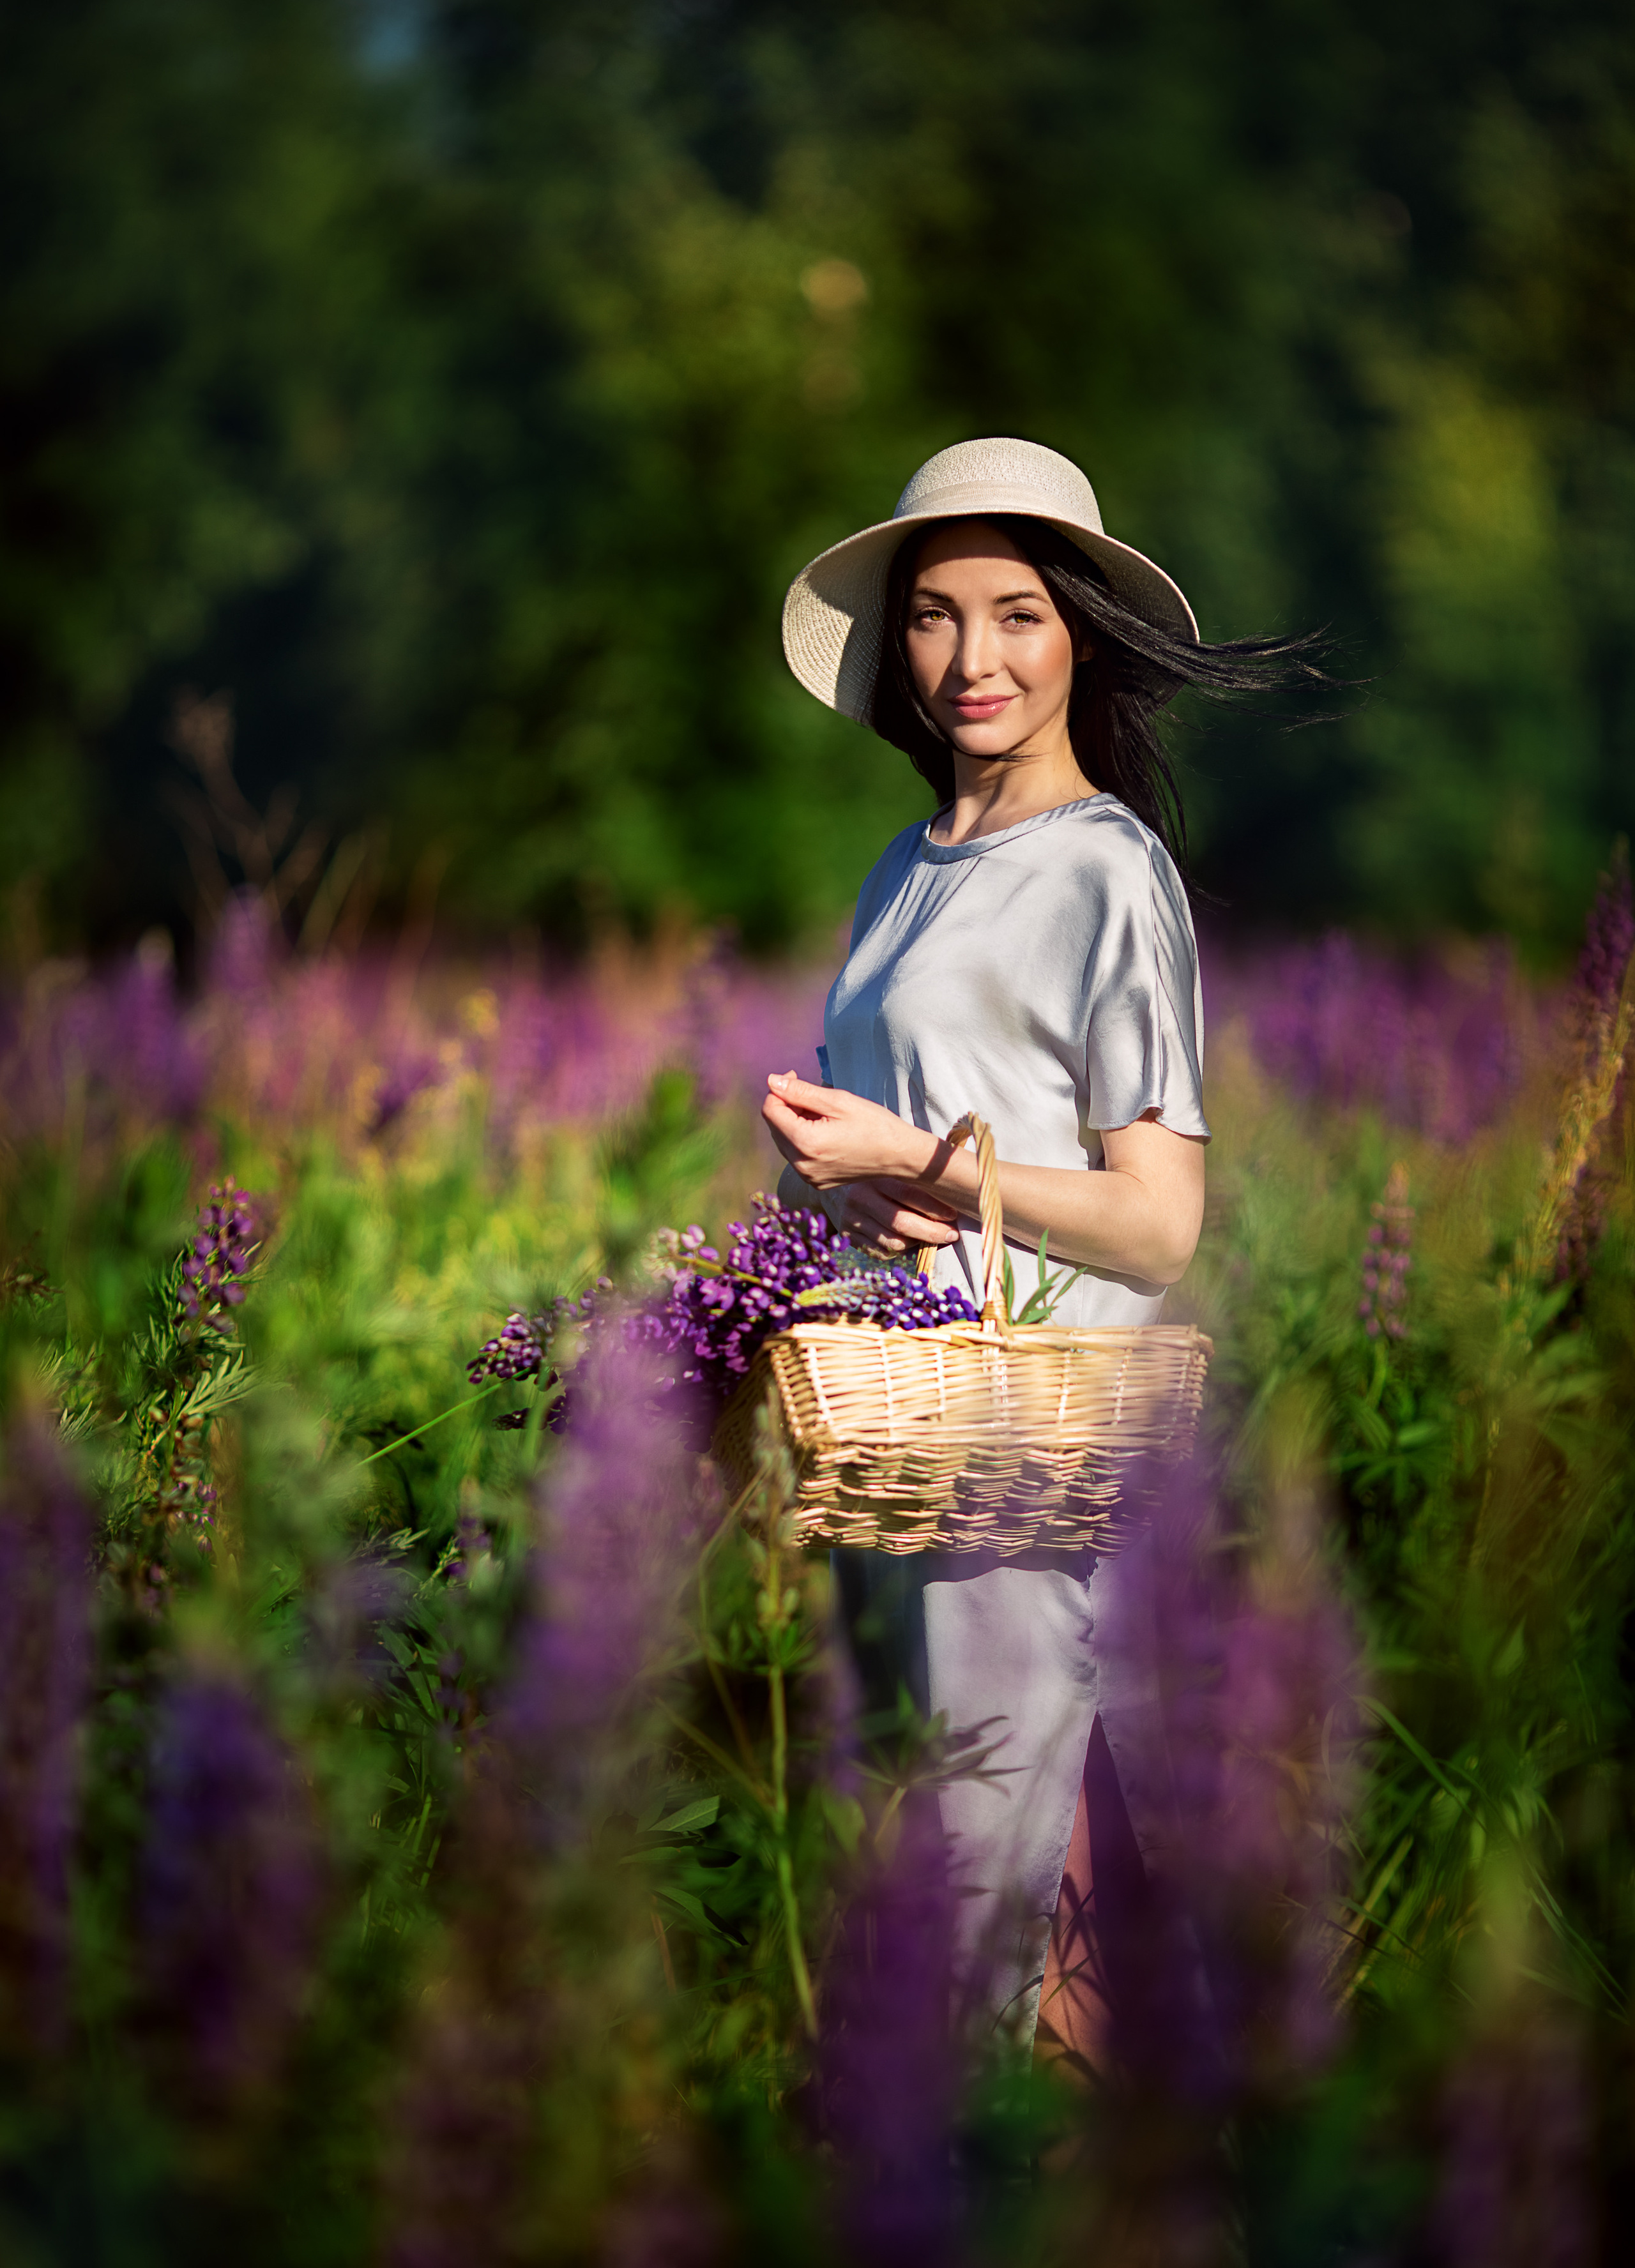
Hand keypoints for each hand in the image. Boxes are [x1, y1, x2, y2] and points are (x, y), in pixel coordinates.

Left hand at [761, 1072, 937, 1189]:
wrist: (899, 1156)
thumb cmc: (874, 1123)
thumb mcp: (838, 1100)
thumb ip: (800, 1091)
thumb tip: (771, 1081)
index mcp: (806, 1143)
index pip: (770, 1110)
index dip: (778, 1089)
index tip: (796, 1077)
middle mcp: (802, 1165)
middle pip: (775, 1126)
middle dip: (787, 1106)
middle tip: (812, 1093)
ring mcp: (808, 1176)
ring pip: (784, 1141)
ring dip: (794, 1122)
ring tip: (823, 1114)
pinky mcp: (815, 1181)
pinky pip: (797, 1155)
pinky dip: (803, 1139)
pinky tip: (826, 1131)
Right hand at [835, 1177, 959, 1255]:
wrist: (826, 1176)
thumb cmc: (869, 1167)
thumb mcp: (887, 1160)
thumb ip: (912, 1170)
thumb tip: (951, 1189)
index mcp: (872, 1174)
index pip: (909, 1194)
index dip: (935, 1207)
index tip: (954, 1214)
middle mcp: (859, 1197)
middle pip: (901, 1223)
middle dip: (932, 1232)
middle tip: (951, 1234)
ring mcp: (850, 1219)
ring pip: (892, 1242)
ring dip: (918, 1243)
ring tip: (933, 1237)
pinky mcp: (846, 1235)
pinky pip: (880, 1252)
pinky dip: (900, 1250)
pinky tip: (912, 1242)